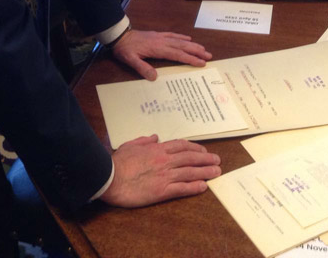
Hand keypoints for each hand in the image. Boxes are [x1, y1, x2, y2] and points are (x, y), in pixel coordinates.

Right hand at [100, 135, 221, 207]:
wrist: (110, 178)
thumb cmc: (117, 162)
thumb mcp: (130, 145)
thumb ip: (144, 140)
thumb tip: (155, 137)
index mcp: (157, 149)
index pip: (181, 146)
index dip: (194, 148)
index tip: (203, 150)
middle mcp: (164, 161)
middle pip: (190, 158)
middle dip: (205, 159)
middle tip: (217, 160)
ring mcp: (164, 176)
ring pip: (190, 172)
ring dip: (205, 171)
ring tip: (216, 172)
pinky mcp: (162, 191)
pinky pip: (182, 188)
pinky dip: (194, 187)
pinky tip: (203, 186)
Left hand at [111, 29, 211, 80]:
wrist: (119, 36)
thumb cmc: (125, 50)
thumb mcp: (130, 60)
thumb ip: (142, 68)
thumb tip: (155, 78)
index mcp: (157, 49)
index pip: (177, 55)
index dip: (190, 59)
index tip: (201, 63)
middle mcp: (162, 42)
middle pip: (182, 46)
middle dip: (196, 51)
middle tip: (209, 56)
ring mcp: (160, 37)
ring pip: (180, 40)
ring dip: (192, 44)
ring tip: (204, 49)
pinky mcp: (157, 35)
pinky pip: (173, 35)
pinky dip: (182, 37)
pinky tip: (188, 38)